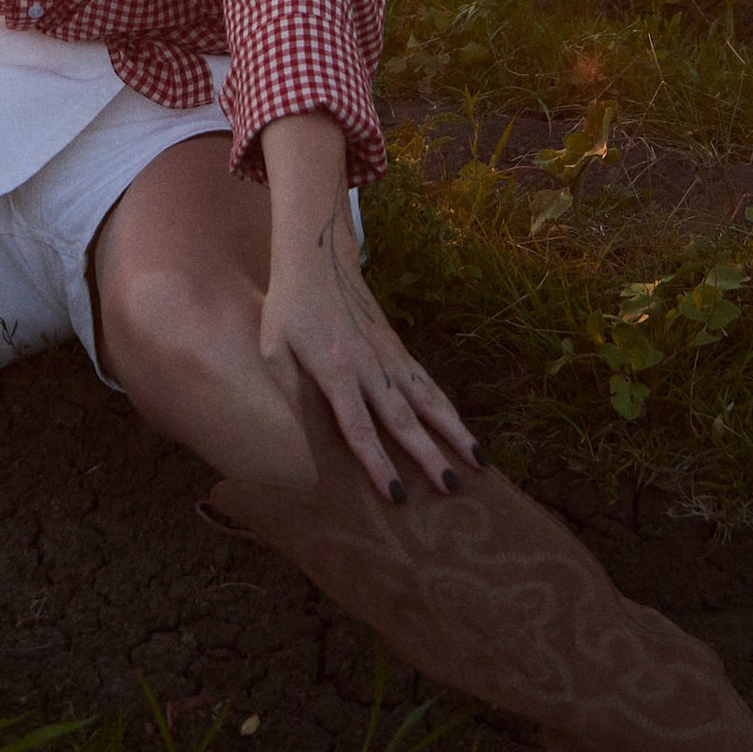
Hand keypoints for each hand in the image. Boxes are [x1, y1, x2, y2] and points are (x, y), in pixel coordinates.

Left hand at [258, 110, 479, 501]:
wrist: (318, 257)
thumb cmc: (289, 307)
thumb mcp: (273, 349)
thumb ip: (289, 393)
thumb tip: (301, 435)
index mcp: (335, 370)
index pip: (359, 427)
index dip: (378, 463)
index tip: (397, 494)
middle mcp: (369, 364)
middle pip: (404, 417)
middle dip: (429, 455)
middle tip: (453, 488)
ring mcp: (388, 353)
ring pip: (427, 397)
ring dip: (454, 430)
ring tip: (479, 461)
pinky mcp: (396, 346)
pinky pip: (426, 381)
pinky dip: (447, 406)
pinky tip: (461, 426)